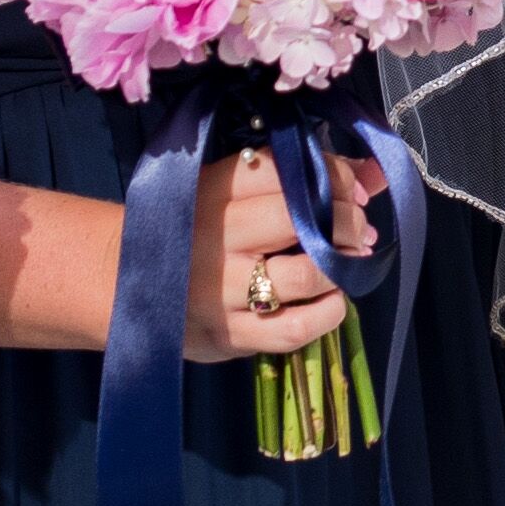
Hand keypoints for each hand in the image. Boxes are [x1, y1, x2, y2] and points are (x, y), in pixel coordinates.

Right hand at [186, 148, 380, 365]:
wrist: (126, 282)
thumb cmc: (195, 228)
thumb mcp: (235, 191)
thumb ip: (308, 176)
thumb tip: (379, 173)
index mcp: (214, 190)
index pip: (284, 170)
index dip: (333, 176)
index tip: (353, 189)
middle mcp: (216, 237)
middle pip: (299, 218)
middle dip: (345, 219)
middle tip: (358, 227)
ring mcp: (220, 290)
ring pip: (303, 275)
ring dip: (341, 267)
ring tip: (347, 261)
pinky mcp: (227, 335)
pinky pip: (292, 329)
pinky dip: (327, 314)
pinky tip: (333, 301)